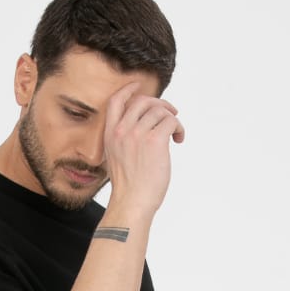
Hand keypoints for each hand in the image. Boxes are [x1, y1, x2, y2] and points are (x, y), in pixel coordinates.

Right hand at [102, 80, 185, 215]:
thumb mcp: (116, 159)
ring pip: (160, 111)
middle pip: (143, 101)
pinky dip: (179, 128)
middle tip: (170, 114)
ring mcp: (138, 134)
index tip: (138, 87)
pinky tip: (179, 140)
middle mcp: (123, 130)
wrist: (132, 203)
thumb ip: (125, 141)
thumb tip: (146, 129)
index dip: (128, 90)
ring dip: (172, 119)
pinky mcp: (155, 140)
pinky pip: (171, 121)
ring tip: (175, 134)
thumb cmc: (128, 188)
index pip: (117, 101)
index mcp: (111, 134)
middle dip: (160, 104)